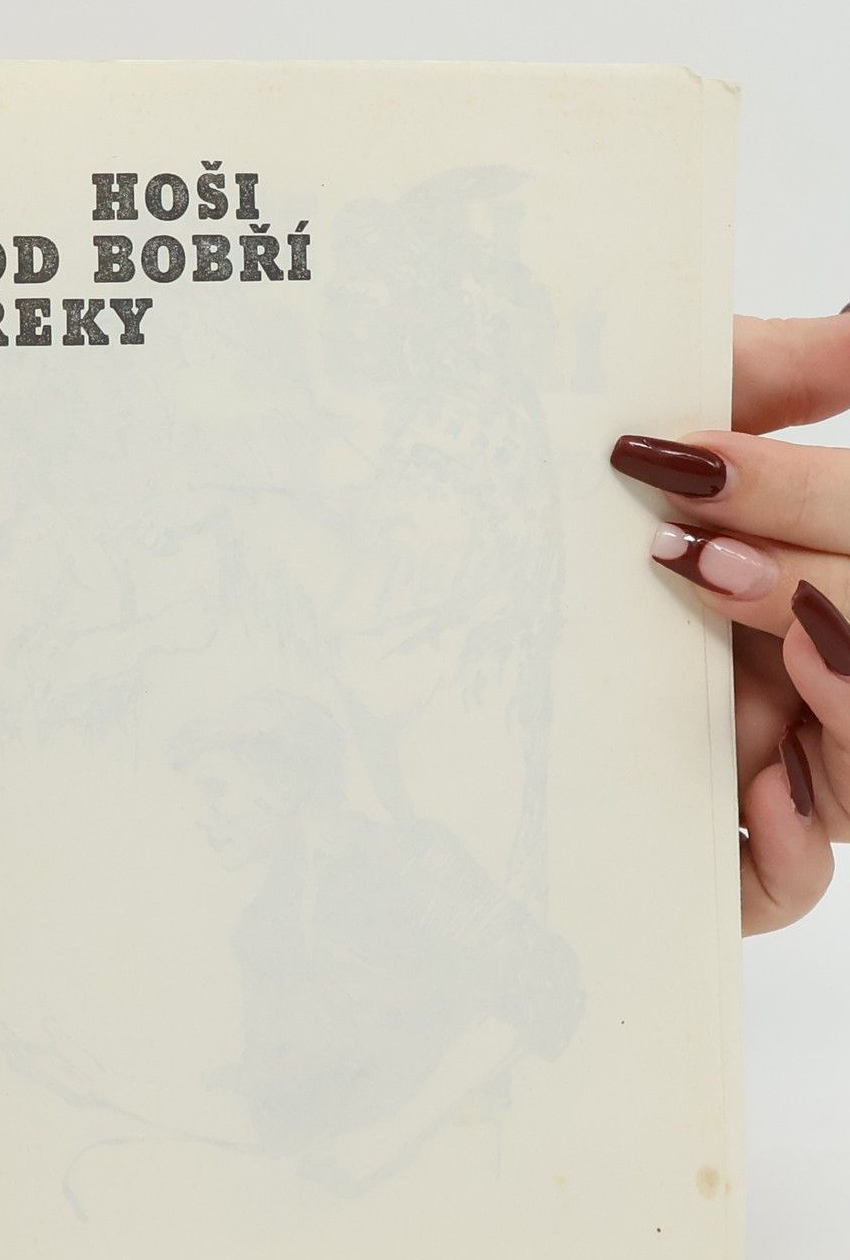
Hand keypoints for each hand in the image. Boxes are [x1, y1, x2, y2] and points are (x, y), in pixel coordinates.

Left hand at [612, 313, 849, 933]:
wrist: (450, 625)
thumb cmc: (599, 518)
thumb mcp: (688, 430)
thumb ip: (774, 376)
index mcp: (819, 578)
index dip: (810, 505)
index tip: (699, 472)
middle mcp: (815, 673)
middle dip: (815, 589)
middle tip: (709, 560)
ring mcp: (785, 764)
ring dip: (844, 705)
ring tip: (786, 653)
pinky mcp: (726, 847)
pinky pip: (787, 882)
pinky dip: (789, 853)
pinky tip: (759, 800)